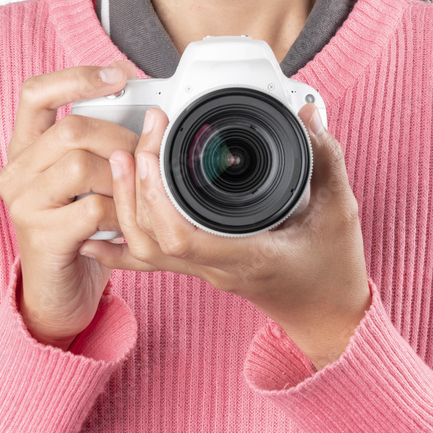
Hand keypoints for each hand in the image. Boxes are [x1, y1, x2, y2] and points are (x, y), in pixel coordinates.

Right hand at [0, 61, 140, 349]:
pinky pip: (94, 208)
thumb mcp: (84, 178)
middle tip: (145, 152)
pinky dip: (121, 211)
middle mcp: (15, 172)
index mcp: (24, 148)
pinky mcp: (42, 237)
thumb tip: (144, 108)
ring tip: (133, 192)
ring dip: (122, 176)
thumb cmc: (79, 226)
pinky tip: (125, 220)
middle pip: (70, 129)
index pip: (35, 93)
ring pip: (81, 165)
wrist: (59, 290)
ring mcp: (24, 205)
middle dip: (119, 136)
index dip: (77, 77)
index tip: (118, 75)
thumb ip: (97, 142)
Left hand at [79, 101, 371, 364]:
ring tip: (121, 160)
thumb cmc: (335, 270)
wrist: (328, 317)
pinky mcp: (202, 265)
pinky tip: (92, 235)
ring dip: (125, 204)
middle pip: (153, 237)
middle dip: (136, 184)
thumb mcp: (341, 210)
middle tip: (142, 135)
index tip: (153, 147)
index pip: (183, 235)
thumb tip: (308, 115)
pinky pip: (151, 259)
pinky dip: (118, 246)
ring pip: (145, 249)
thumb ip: (326, 160)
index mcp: (248, 254)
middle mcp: (218, 266)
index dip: (156, 193)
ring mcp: (205, 269)